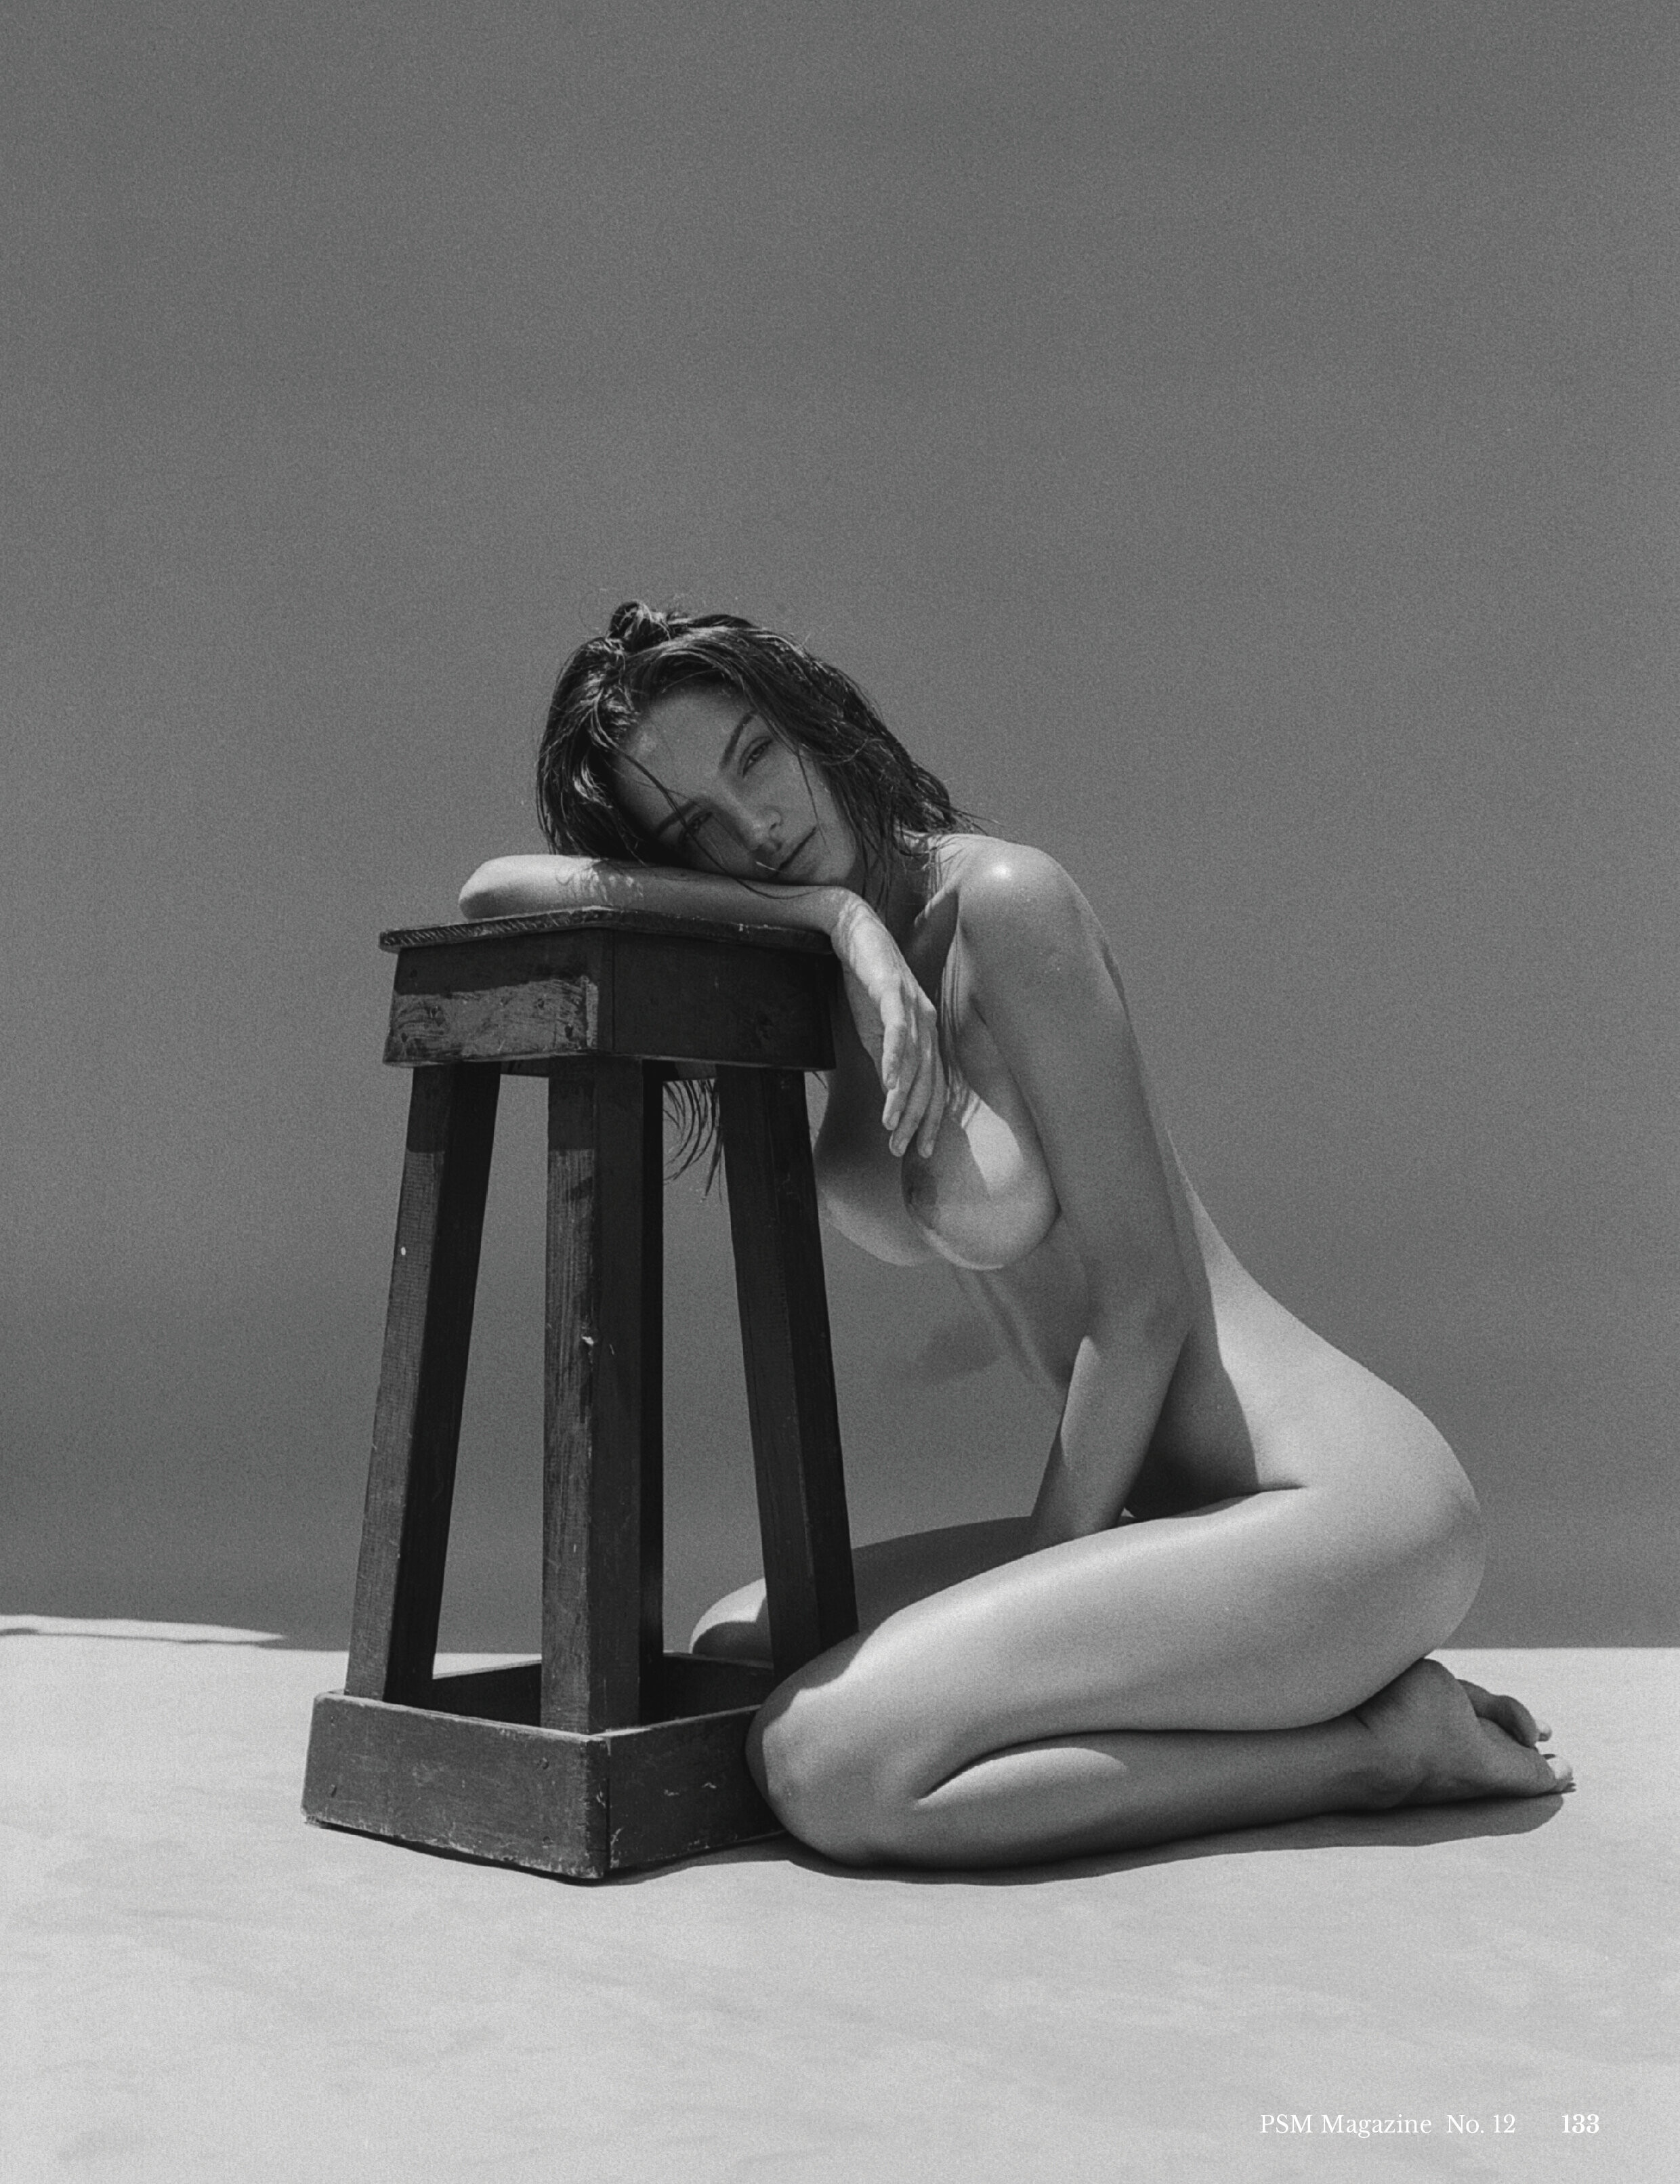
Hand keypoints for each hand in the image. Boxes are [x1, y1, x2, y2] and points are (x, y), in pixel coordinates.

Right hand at [829, 896, 950, 1157]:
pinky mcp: (892, 989)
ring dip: (902, 1098)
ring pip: (914, 1061)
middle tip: (900, 1149)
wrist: (852, 933)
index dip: (927, 1120)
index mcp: (925, 1033)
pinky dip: (894, 1058)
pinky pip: (898, 1030)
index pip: (933, 1085)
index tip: (918, 1151)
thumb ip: (887, 1058)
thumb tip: (890, 1094)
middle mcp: (926, 1021)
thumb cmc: (864, 981)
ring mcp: (912, 1005)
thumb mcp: (875, 1029)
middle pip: (927, 1080)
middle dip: (915, 1119)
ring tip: (890, 1126)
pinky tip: (887, 1084)